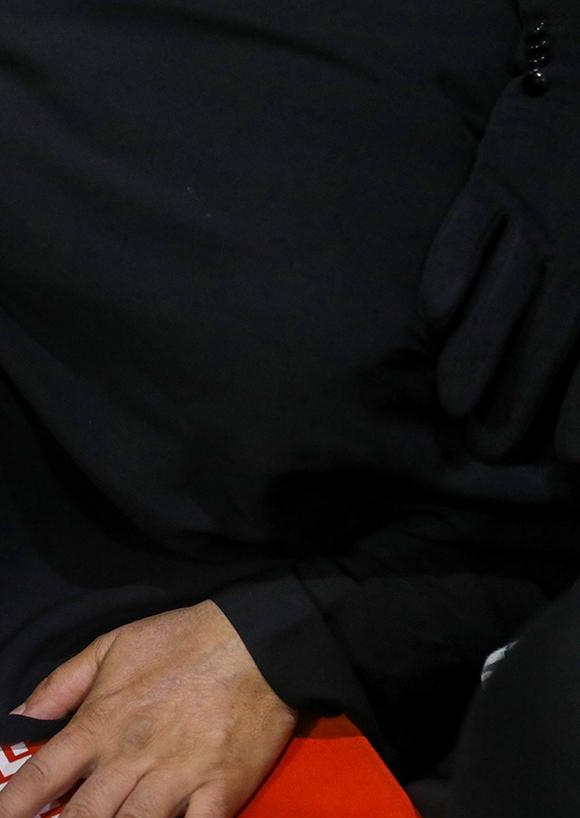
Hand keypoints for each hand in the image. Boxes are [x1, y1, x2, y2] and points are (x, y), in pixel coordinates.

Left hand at [0, 601, 295, 817]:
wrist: (257, 640)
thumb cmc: (178, 642)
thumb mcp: (107, 647)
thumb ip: (60, 686)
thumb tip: (16, 714)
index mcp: (98, 724)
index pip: (40, 775)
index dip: (5, 813)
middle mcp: (130, 756)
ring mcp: (177, 774)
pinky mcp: (222, 788)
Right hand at [421, 26, 579, 461]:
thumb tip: (576, 380)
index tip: (571, 463)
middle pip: (554, 330)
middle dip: (523, 396)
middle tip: (492, 454)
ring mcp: (542, 204)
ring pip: (508, 288)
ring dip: (478, 350)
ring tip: (451, 407)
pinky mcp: (501, 174)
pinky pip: (470, 225)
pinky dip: (453, 264)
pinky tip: (432, 314)